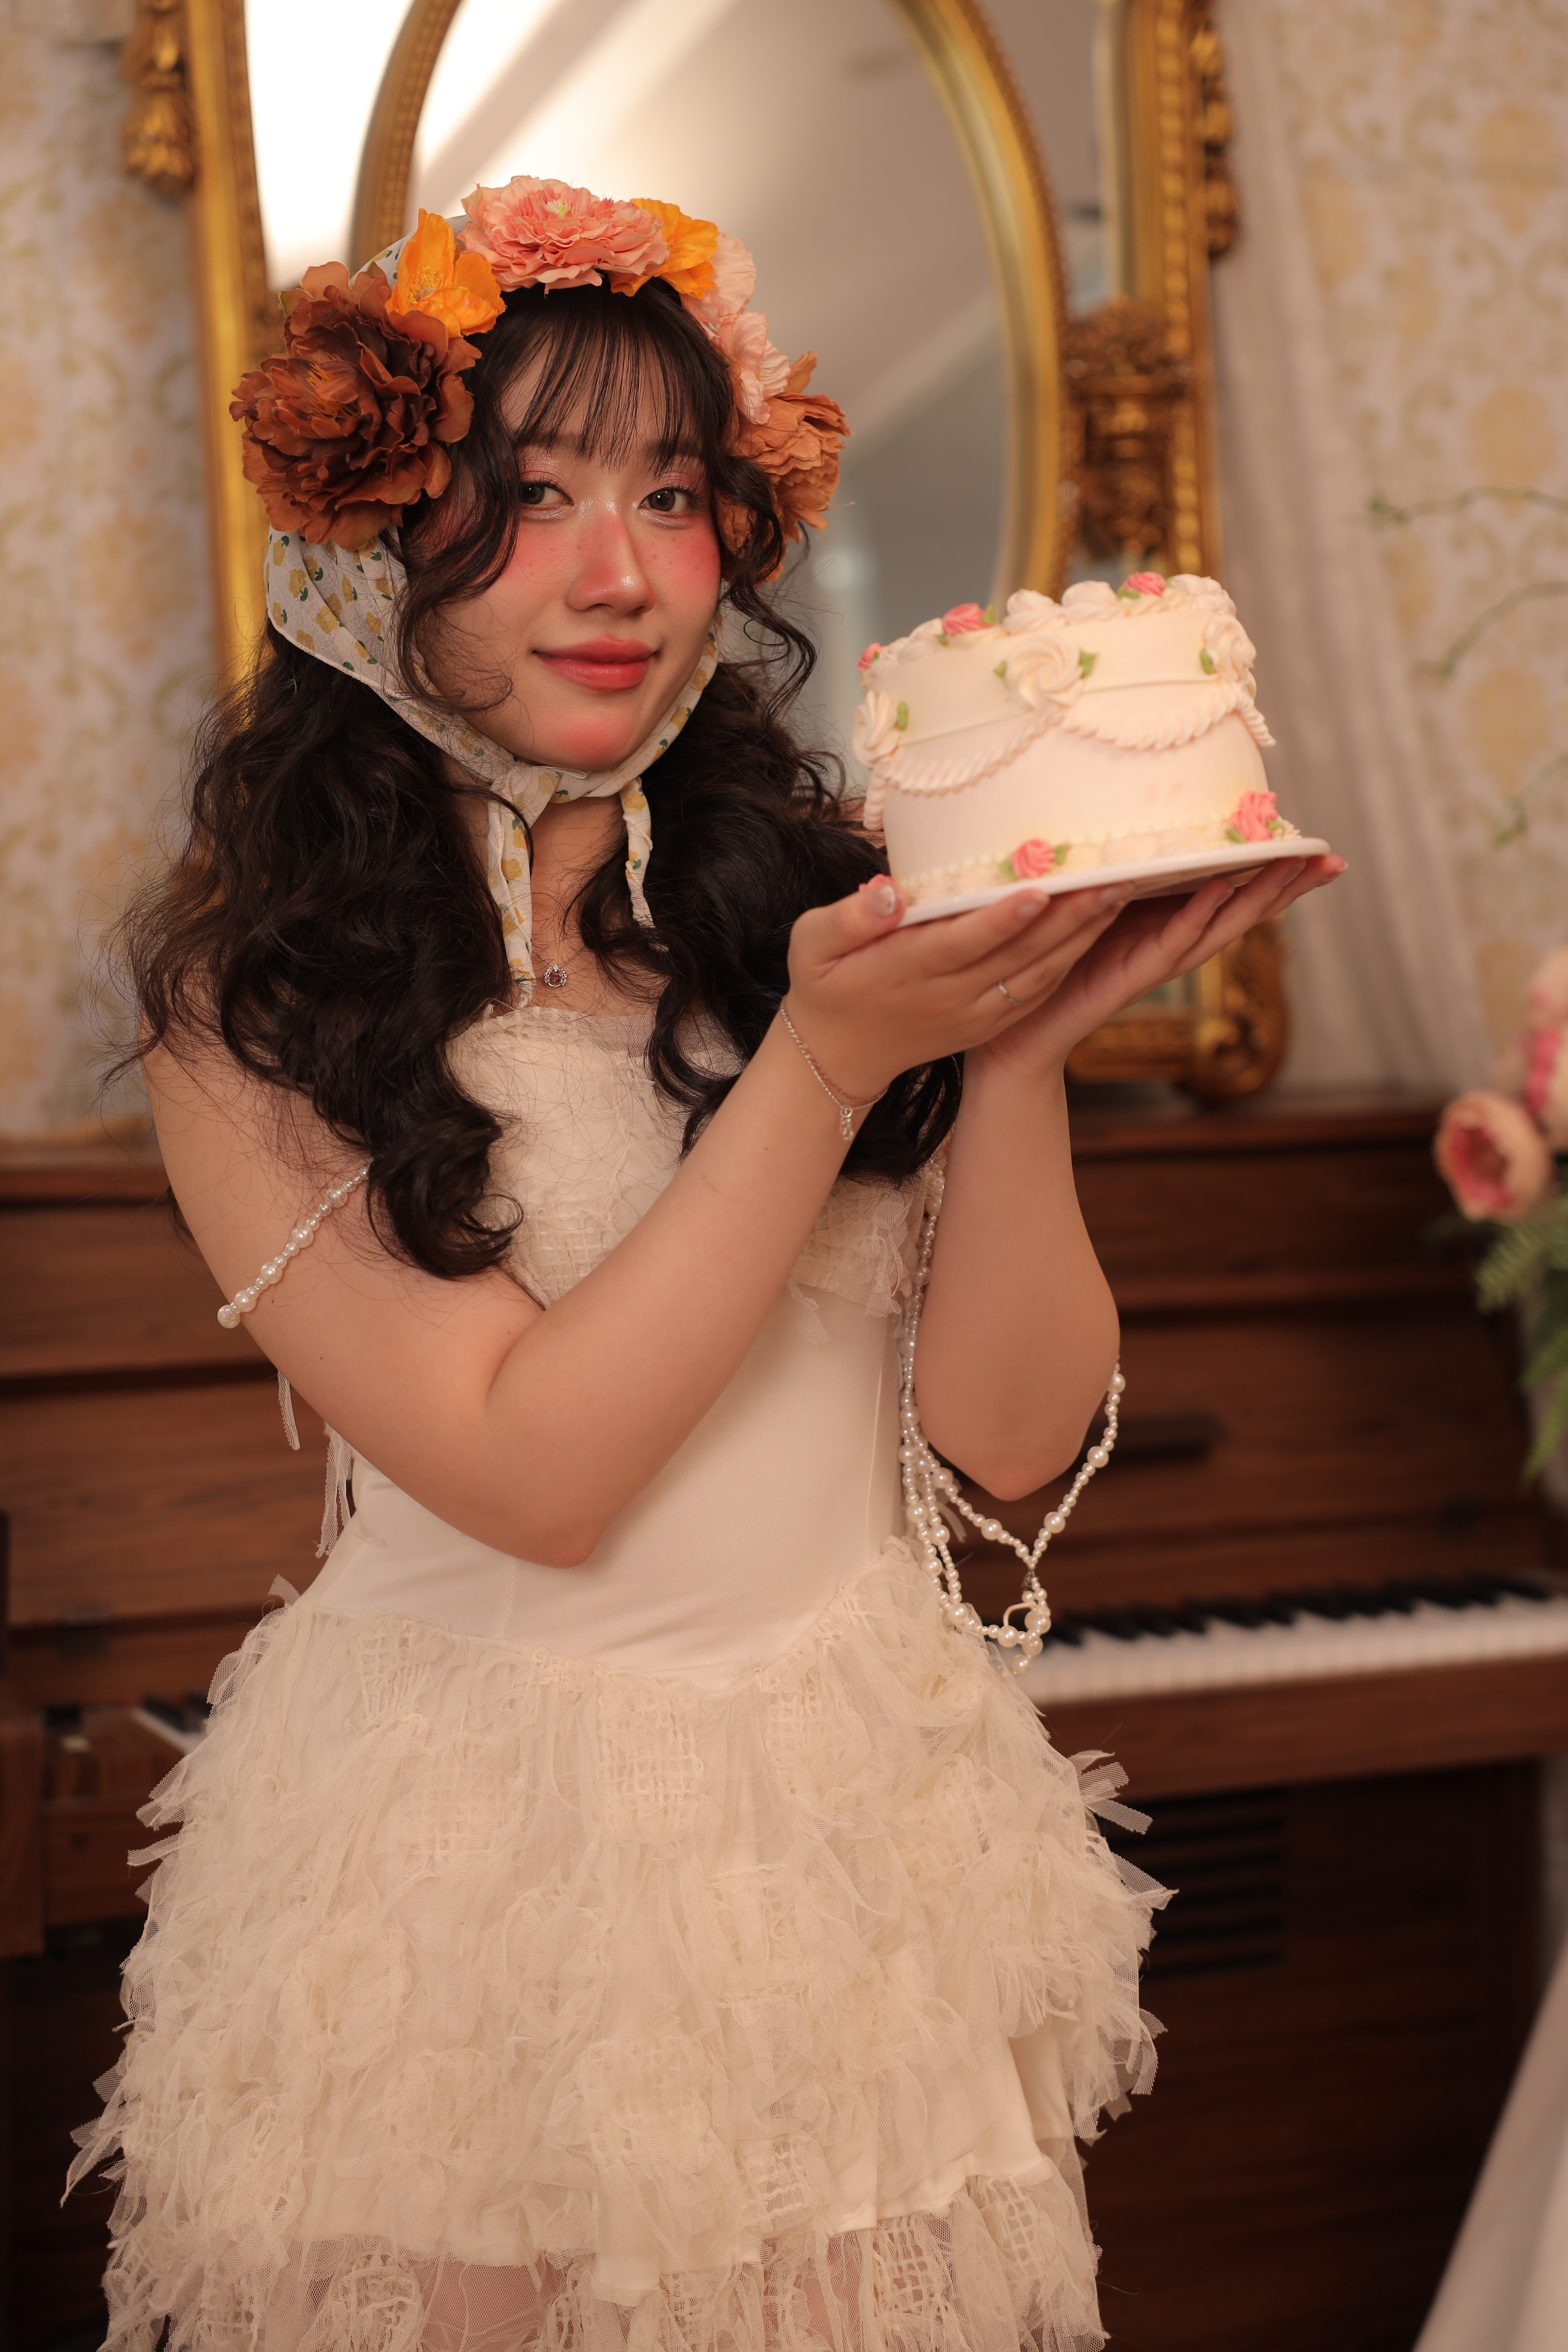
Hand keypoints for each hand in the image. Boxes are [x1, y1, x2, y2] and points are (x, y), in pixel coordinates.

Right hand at [783, 875, 1141, 1098]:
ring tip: (1117, 895)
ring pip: (1036, 976)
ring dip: (1080, 939)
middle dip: (1067, 919)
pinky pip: (1034, 995)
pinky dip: (1067, 965)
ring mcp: (971, 1016)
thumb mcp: (811, 945)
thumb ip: (848, 918)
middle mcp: (946, 997)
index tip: (1040, 889)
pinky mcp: (985, 1025)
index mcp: (905, 971)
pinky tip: (1094, 932)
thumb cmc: (822, 984)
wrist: (836, 1056)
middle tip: (1112, 878)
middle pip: (1016, 956)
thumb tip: (889, 893)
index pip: (962, 942)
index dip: (1003, 918)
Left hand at [971, 851, 1345, 1079]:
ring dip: (1256, 898)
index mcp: (1167, 924)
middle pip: (1243, 910)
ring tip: (1290, 868)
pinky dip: (1194, 917)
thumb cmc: (1053, 962)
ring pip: (1218, 926)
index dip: (1274, 871)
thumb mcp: (1095, 908)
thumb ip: (1121, 878)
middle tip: (1331, 859)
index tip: (1316, 846)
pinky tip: (1217, 891)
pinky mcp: (1131, 976)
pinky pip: (1168, 943)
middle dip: (1287, 885)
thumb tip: (1137, 828)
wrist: (1017, 1028)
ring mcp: (1156, 962)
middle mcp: (1172, 944)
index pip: (1232, 890)